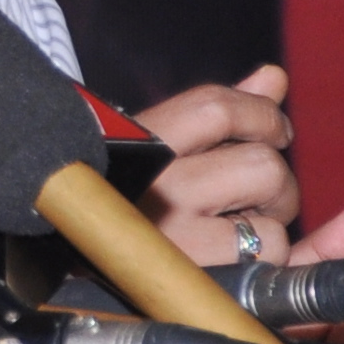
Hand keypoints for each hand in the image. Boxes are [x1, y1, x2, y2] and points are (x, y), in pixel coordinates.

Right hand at [129, 65, 297, 263]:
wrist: (67, 262)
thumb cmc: (122, 204)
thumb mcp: (155, 150)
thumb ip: (217, 114)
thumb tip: (273, 77)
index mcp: (137, 142)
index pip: (216, 107)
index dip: (263, 115)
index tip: (276, 133)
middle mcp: (152, 178)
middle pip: (260, 158)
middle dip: (274, 182)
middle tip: (252, 201)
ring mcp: (172, 225)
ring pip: (270, 196)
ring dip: (273, 216)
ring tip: (239, 231)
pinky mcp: (194, 266)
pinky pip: (269, 244)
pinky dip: (266, 254)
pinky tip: (232, 259)